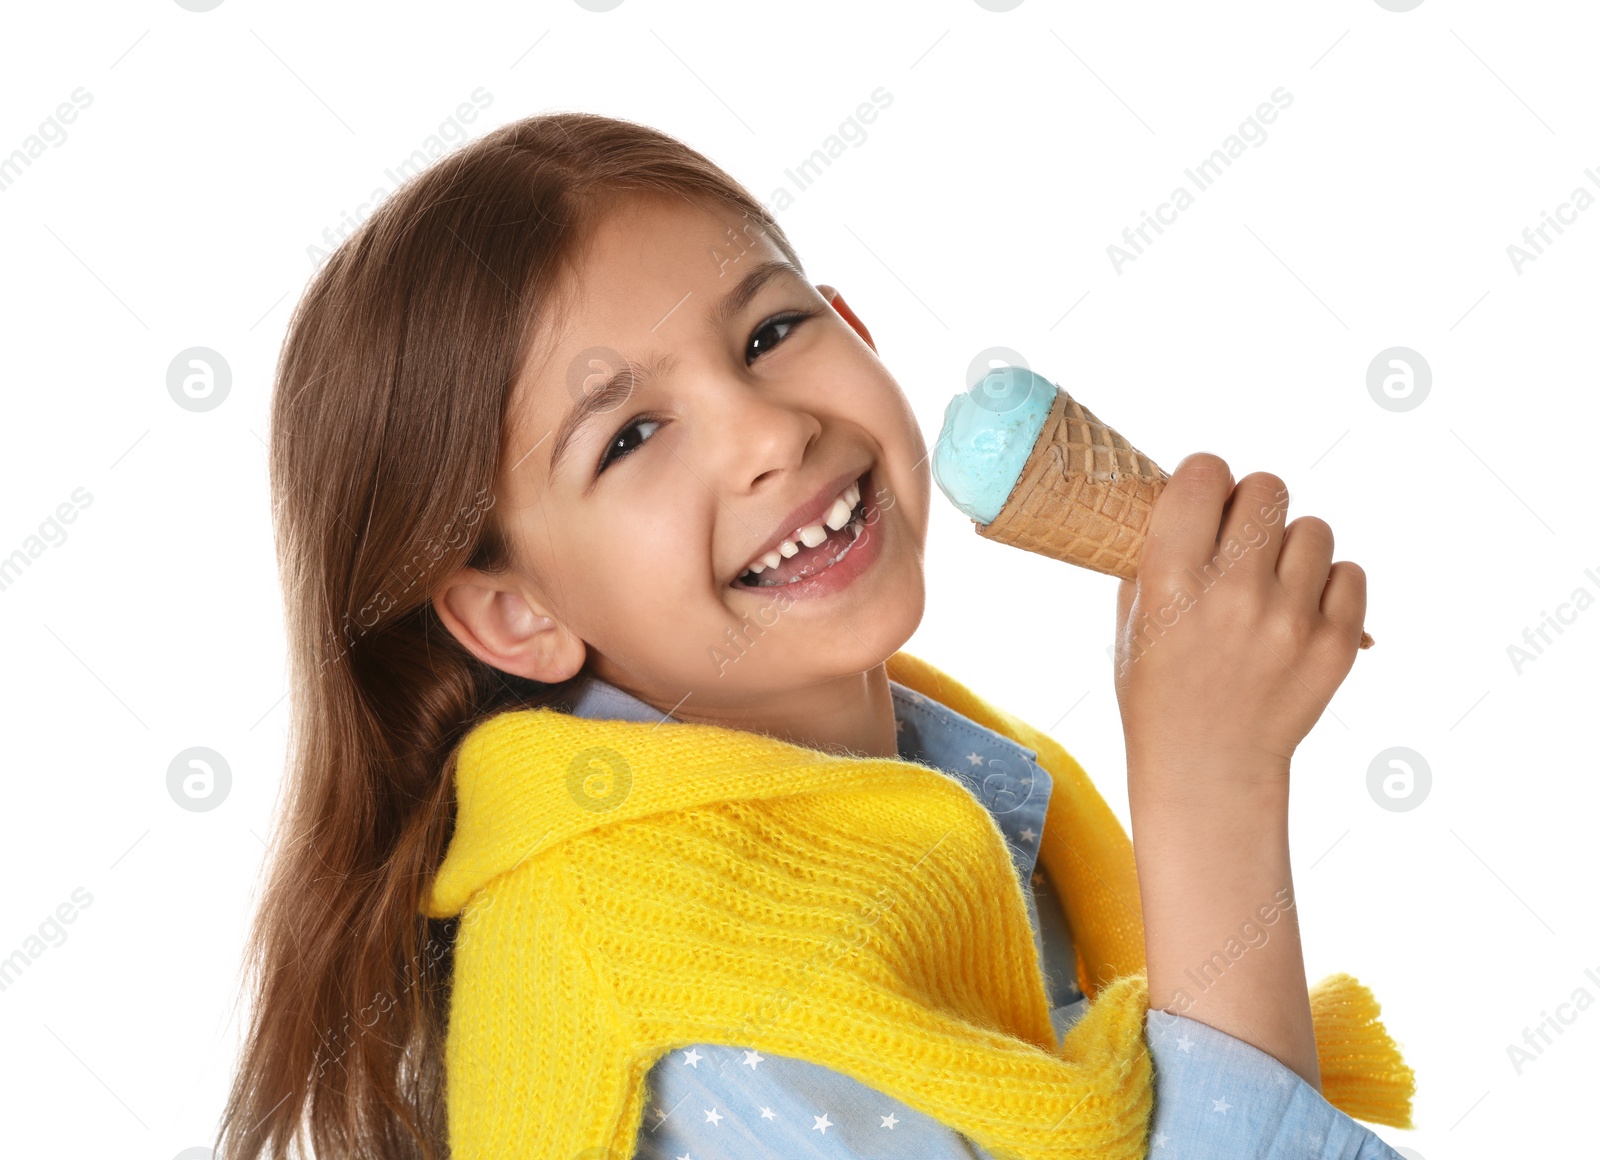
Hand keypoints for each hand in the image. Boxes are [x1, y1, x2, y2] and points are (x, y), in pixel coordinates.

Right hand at [1113, 453, 1366, 794]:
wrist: (1207, 769)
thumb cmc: (1158, 689)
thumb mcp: (1132, 620)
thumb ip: (1155, 554)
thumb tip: (1187, 496)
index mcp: (1171, 580)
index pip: (1206, 473)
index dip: (1207, 481)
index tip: (1205, 503)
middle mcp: (1233, 593)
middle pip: (1268, 488)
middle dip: (1253, 508)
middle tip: (1242, 543)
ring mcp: (1290, 620)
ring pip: (1314, 528)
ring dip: (1292, 548)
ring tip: (1272, 586)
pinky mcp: (1335, 645)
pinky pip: (1349, 572)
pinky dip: (1328, 586)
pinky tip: (1300, 612)